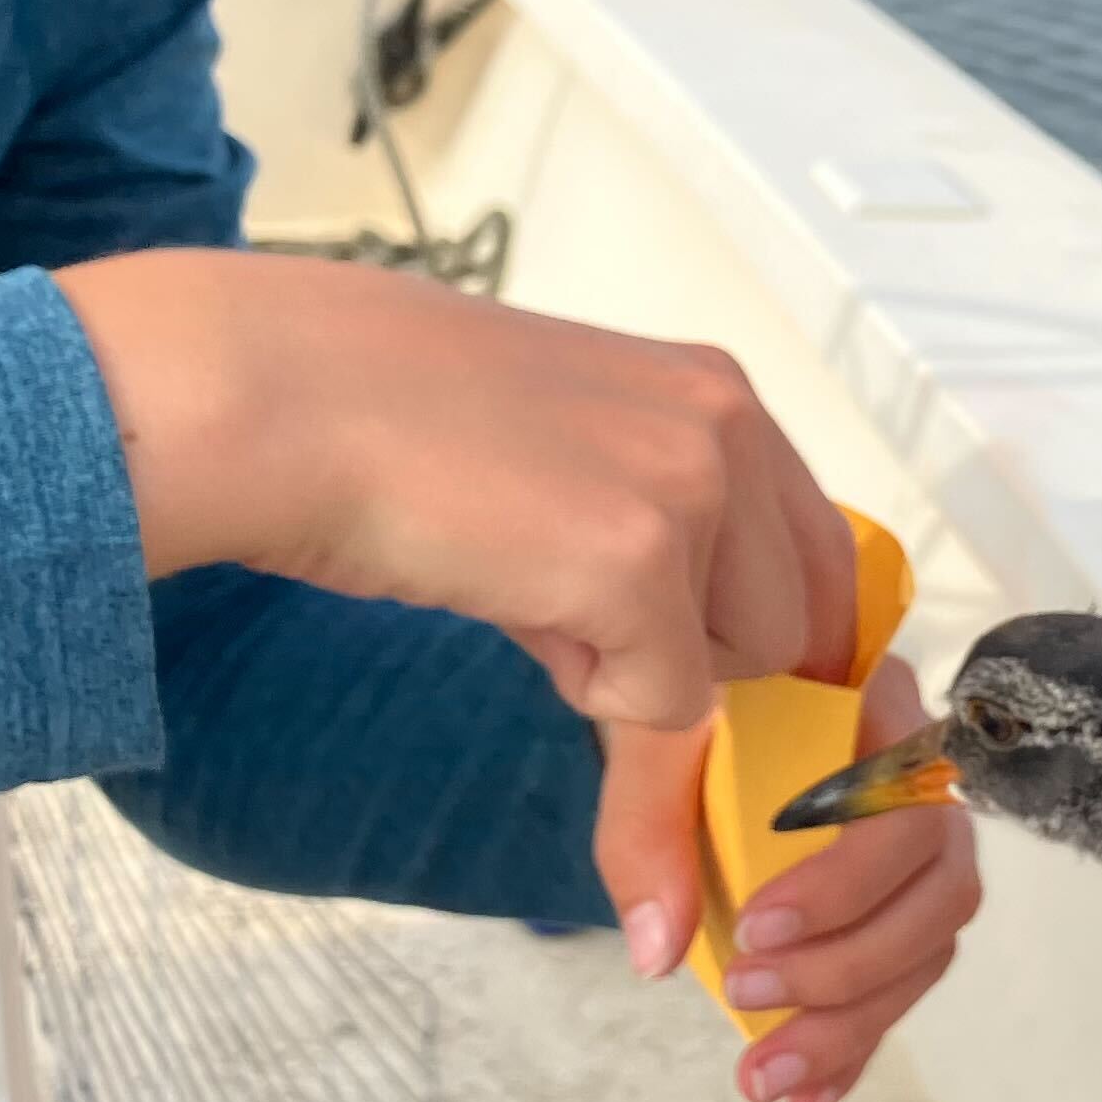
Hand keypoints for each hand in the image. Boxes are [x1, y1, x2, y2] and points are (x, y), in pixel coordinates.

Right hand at [57, 251, 855, 730]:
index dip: (766, 634)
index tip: (707, 673)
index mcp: (717, 391)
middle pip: (800, 625)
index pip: (821, 555)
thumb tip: (695, 671)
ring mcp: (692, 488)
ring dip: (644, 670)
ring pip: (744, 670)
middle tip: (577, 619)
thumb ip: (655, 536)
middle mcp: (728, 424)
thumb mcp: (566, 463)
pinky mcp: (639, 561)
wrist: (280, 400)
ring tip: (531, 592)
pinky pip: (666, 709)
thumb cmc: (389, 432)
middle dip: (703, 658)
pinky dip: (596, 710)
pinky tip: (513, 615)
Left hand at [593, 657, 978, 1101]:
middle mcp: (927, 792)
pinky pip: (898, 987)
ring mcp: (921, 857)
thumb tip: (660, 951)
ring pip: (927, 952)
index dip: (847, 882)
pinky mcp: (891, 913)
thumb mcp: (659, 730)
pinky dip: (855, 1051)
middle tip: (746, 993)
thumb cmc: (694, 691)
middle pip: (939, 895)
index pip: (908, 807)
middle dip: (847, 966)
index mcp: (884, 721)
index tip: (756, 926)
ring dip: (852, 1025)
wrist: (703, 695)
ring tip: (764, 1076)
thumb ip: (652, 819)